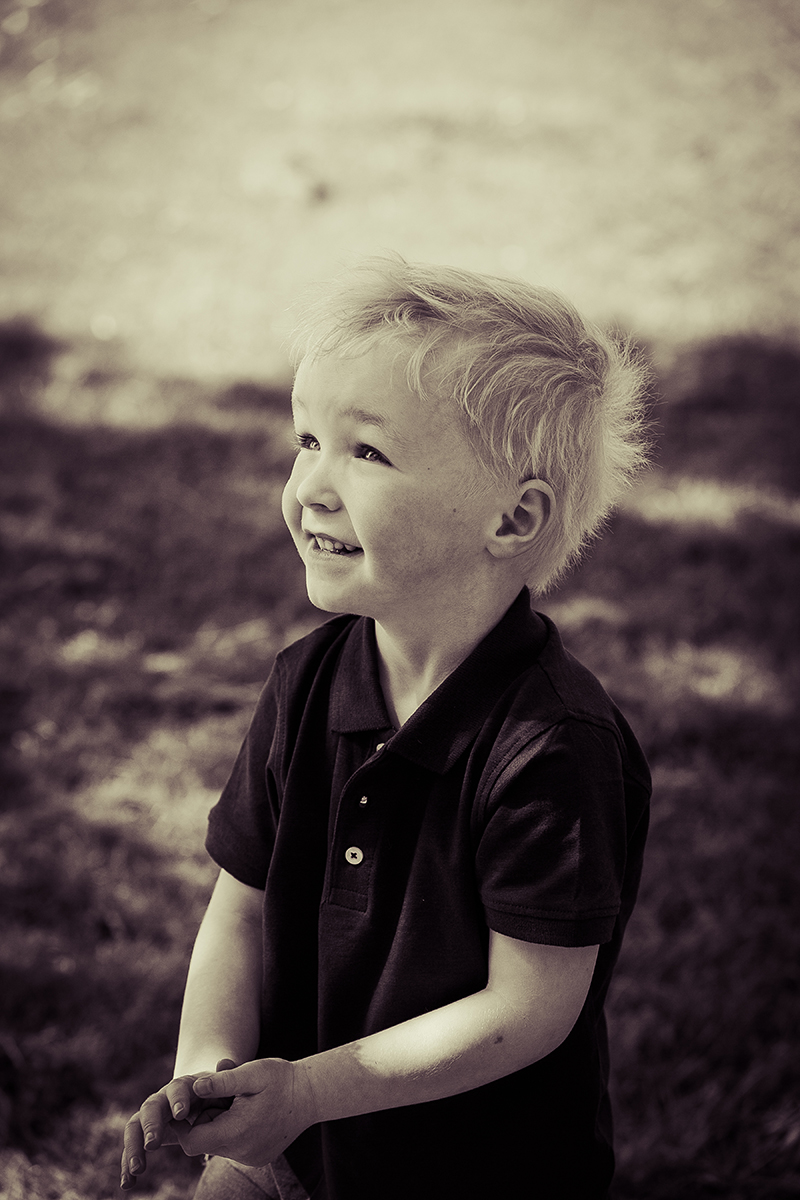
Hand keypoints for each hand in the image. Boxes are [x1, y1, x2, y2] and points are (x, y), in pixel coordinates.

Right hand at [120, 1058, 235, 1189]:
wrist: (201, 1096)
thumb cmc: (215, 1092)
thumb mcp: (222, 1086)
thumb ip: (225, 1076)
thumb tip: (224, 1062)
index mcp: (183, 1087)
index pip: (177, 1088)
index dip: (178, 1099)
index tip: (181, 1114)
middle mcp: (162, 1099)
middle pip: (151, 1107)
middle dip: (151, 1125)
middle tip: (153, 1144)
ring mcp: (151, 1117)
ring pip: (135, 1127)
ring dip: (133, 1147)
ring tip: (137, 1169)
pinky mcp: (145, 1135)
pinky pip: (133, 1148)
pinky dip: (127, 1165)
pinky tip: (127, 1183)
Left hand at [171, 1058, 317, 1167]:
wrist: (312, 1095)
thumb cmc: (281, 1079)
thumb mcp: (252, 1073)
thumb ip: (223, 1081)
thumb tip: (195, 1087)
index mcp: (236, 1132)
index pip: (192, 1141)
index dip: (182, 1125)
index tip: (185, 1106)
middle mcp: (241, 1152)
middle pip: (204, 1141)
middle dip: (205, 1118)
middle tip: (221, 1094)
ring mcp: (251, 1158)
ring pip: (219, 1144)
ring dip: (220, 1123)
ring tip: (238, 1100)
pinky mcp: (258, 1157)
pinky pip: (233, 1147)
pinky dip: (233, 1130)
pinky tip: (249, 1111)